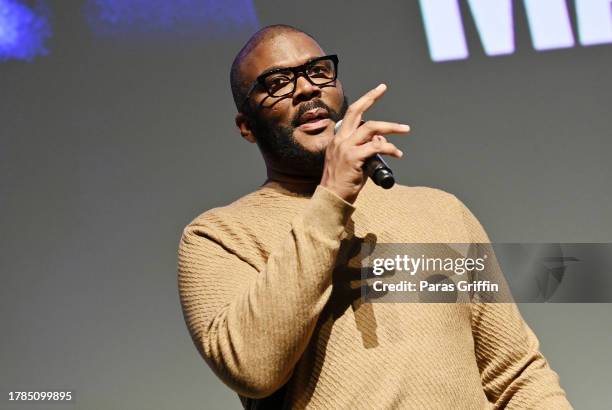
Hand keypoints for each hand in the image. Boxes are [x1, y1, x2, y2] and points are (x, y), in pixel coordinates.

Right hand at [320, 84, 409, 202]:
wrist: (332, 198)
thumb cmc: (342, 183)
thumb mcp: (352, 162)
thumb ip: (365, 149)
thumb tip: (381, 141)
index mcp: (338, 139)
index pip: (351, 114)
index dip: (365, 100)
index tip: (377, 91)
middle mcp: (340, 140)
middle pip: (356, 111)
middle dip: (370, 97)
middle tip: (382, 88)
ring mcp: (346, 148)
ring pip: (371, 128)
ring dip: (391, 127)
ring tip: (405, 130)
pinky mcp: (353, 158)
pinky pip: (376, 147)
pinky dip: (390, 148)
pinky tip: (397, 154)